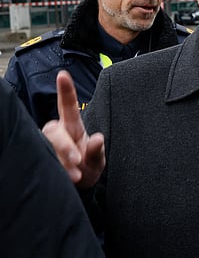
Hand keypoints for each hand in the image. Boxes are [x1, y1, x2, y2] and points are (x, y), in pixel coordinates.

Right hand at [41, 70, 104, 187]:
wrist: (79, 182)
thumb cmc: (88, 165)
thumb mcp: (98, 160)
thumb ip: (98, 150)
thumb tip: (98, 139)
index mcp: (73, 127)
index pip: (67, 107)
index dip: (65, 91)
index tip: (63, 75)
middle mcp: (58, 132)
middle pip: (53, 131)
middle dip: (64, 145)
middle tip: (78, 160)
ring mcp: (48, 144)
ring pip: (47, 145)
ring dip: (62, 159)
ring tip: (76, 174)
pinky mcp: (41, 156)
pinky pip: (44, 159)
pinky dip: (58, 169)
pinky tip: (67, 177)